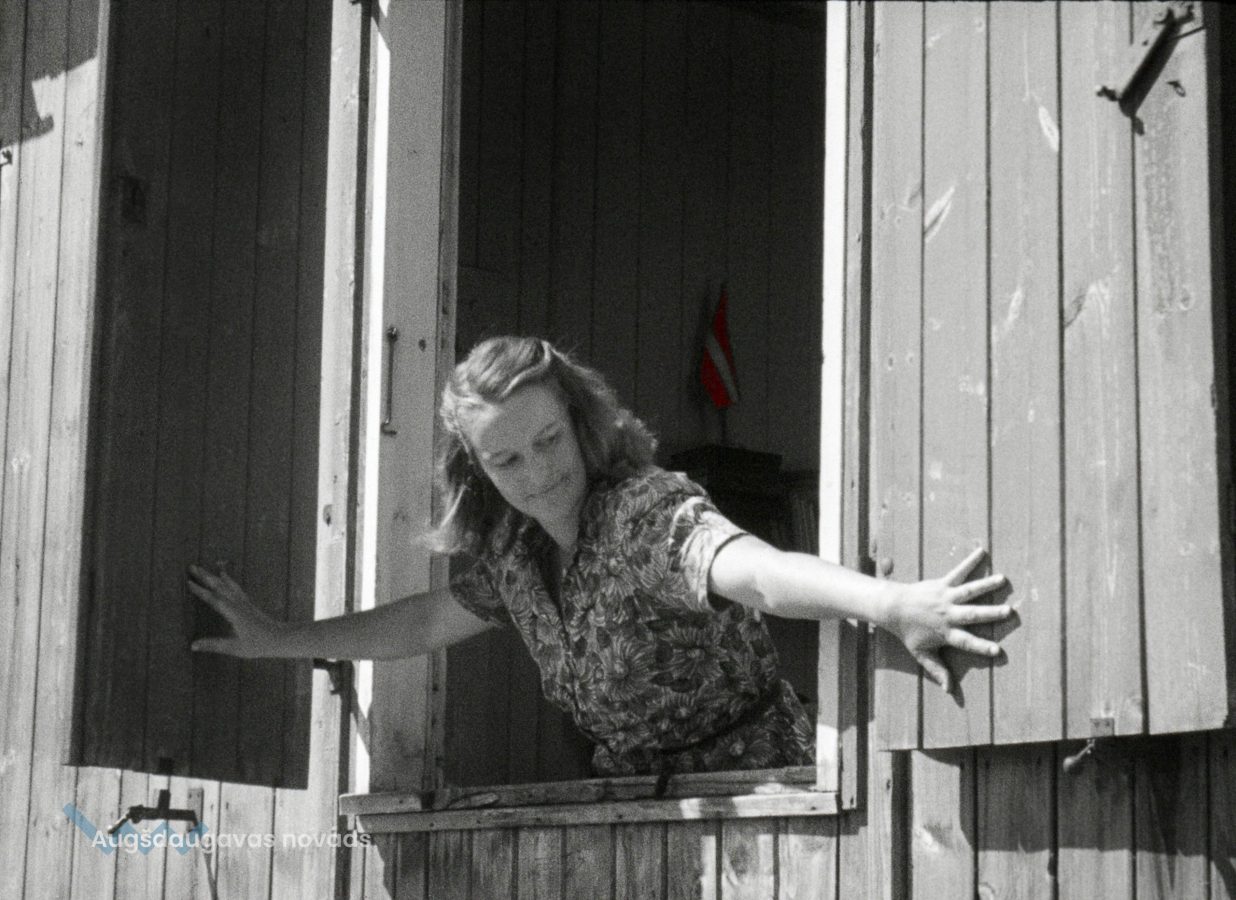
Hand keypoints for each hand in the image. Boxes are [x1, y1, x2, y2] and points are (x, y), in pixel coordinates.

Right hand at [187, 563, 287, 657]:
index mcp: (234, 613)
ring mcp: (244, 602)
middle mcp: (238, 604)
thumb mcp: (235, 648)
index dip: (200, 591)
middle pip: (219, 587)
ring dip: (213, 576)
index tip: (188, 582)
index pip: (214, 599)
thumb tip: (192, 645)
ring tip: (202, 568)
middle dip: (205, 576)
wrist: (280, 637)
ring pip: (226, 585)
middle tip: (191, 567)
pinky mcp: (247, 603)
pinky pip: (235, 587)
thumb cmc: (259, 644)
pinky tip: (223, 575)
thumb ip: (213, 645)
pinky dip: (227, 580)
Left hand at [882, 547, 1010, 692]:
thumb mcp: (921, 654)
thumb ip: (936, 670)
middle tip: (1009, 612)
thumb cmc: (908, 633)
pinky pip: (958, 571)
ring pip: (969, 591)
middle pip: (972, 615)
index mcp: (946, 633)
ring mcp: (946, 597)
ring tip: (1002, 580)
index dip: (982, 647)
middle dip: (990, 614)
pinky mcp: (942, 583)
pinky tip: (981, 550)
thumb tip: (949, 691)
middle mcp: (948, 614)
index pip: (967, 642)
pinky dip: (969, 561)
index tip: (999, 651)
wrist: (892, 608)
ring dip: (986, 585)